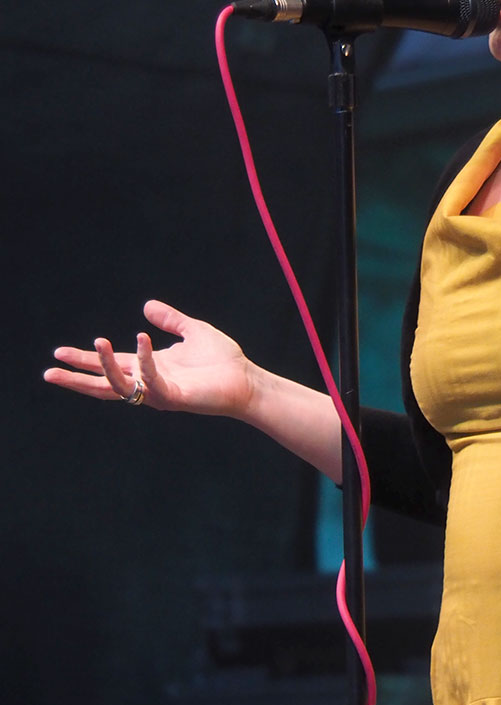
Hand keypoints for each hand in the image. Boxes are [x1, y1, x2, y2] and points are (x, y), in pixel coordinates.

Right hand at [44, 300, 253, 417]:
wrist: (246, 380)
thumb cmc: (222, 361)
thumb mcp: (192, 332)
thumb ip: (170, 320)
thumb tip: (145, 307)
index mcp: (149, 368)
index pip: (110, 365)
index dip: (85, 359)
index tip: (59, 354)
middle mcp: (149, 383)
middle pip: (104, 384)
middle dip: (77, 378)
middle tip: (50, 371)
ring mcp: (159, 393)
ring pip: (121, 386)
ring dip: (104, 367)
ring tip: (95, 343)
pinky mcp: (174, 398)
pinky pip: (151, 381)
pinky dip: (145, 361)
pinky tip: (142, 340)